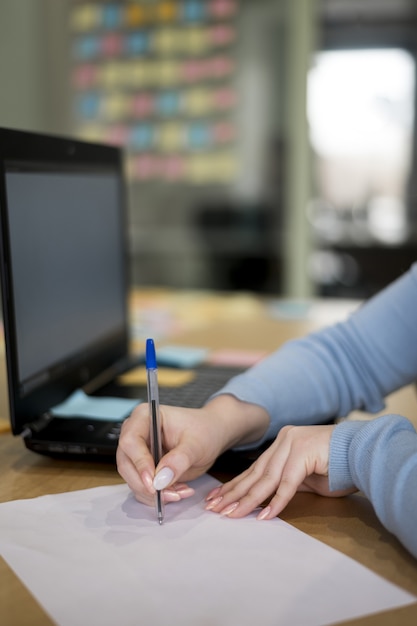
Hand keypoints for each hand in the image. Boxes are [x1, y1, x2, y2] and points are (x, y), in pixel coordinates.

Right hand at [116, 395, 268, 506]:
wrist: (211, 435)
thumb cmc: (204, 430)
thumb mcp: (196, 444)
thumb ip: (179, 460)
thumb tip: (160, 480)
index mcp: (145, 416)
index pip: (130, 441)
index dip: (139, 463)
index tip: (154, 483)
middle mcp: (136, 433)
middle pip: (126, 463)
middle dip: (146, 485)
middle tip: (170, 495)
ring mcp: (137, 452)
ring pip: (132, 479)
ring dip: (154, 494)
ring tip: (180, 492)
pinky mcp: (143, 468)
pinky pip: (142, 487)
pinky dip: (157, 496)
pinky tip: (178, 492)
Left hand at [205, 424, 356, 519]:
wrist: (362, 453)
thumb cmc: (337, 466)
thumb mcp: (305, 475)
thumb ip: (285, 481)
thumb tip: (266, 499)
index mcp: (281, 443)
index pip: (253, 468)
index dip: (234, 486)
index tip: (216, 499)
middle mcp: (283, 441)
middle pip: (254, 473)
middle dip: (233, 493)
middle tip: (214, 509)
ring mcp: (293, 445)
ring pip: (266, 479)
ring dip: (248, 500)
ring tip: (231, 514)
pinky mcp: (304, 455)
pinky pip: (287, 484)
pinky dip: (276, 502)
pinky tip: (265, 516)